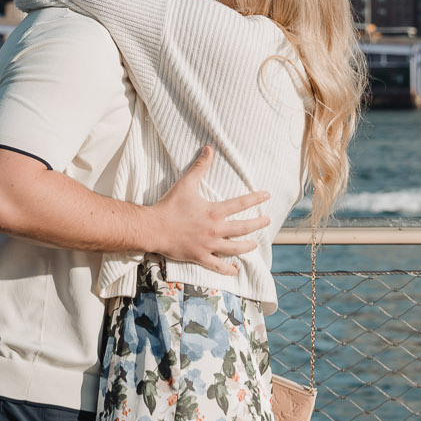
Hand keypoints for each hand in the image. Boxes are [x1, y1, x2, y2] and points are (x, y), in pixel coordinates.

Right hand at [142, 145, 268, 275]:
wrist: (154, 228)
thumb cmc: (169, 206)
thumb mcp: (186, 183)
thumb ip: (200, 167)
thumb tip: (209, 149)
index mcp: (214, 211)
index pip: (240, 204)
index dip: (255, 199)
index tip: (267, 196)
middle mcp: (215, 229)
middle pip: (243, 228)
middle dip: (257, 224)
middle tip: (267, 221)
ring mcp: (208, 245)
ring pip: (234, 248)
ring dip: (247, 246)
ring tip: (255, 245)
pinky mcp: (200, 256)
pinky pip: (217, 265)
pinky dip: (228, 269)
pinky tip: (236, 271)